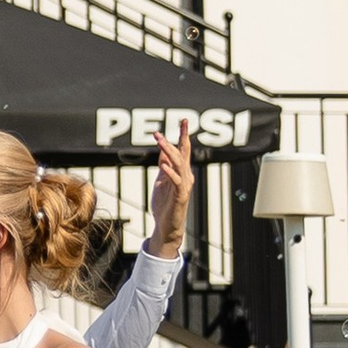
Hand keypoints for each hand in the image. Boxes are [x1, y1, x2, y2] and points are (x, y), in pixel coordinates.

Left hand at [147, 122, 194, 256]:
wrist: (167, 226)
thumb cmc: (165, 205)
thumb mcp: (161, 181)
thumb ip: (164, 166)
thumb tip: (163, 151)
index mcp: (182, 172)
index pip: (184, 150)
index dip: (184, 135)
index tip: (184, 121)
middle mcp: (186, 176)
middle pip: (183, 153)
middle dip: (180, 138)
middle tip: (177, 124)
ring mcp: (184, 186)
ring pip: (179, 164)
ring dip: (169, 151)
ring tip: (160, 141)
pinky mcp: (180, 197)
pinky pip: (177, 182)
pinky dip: (170, 173)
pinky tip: (163, 165)